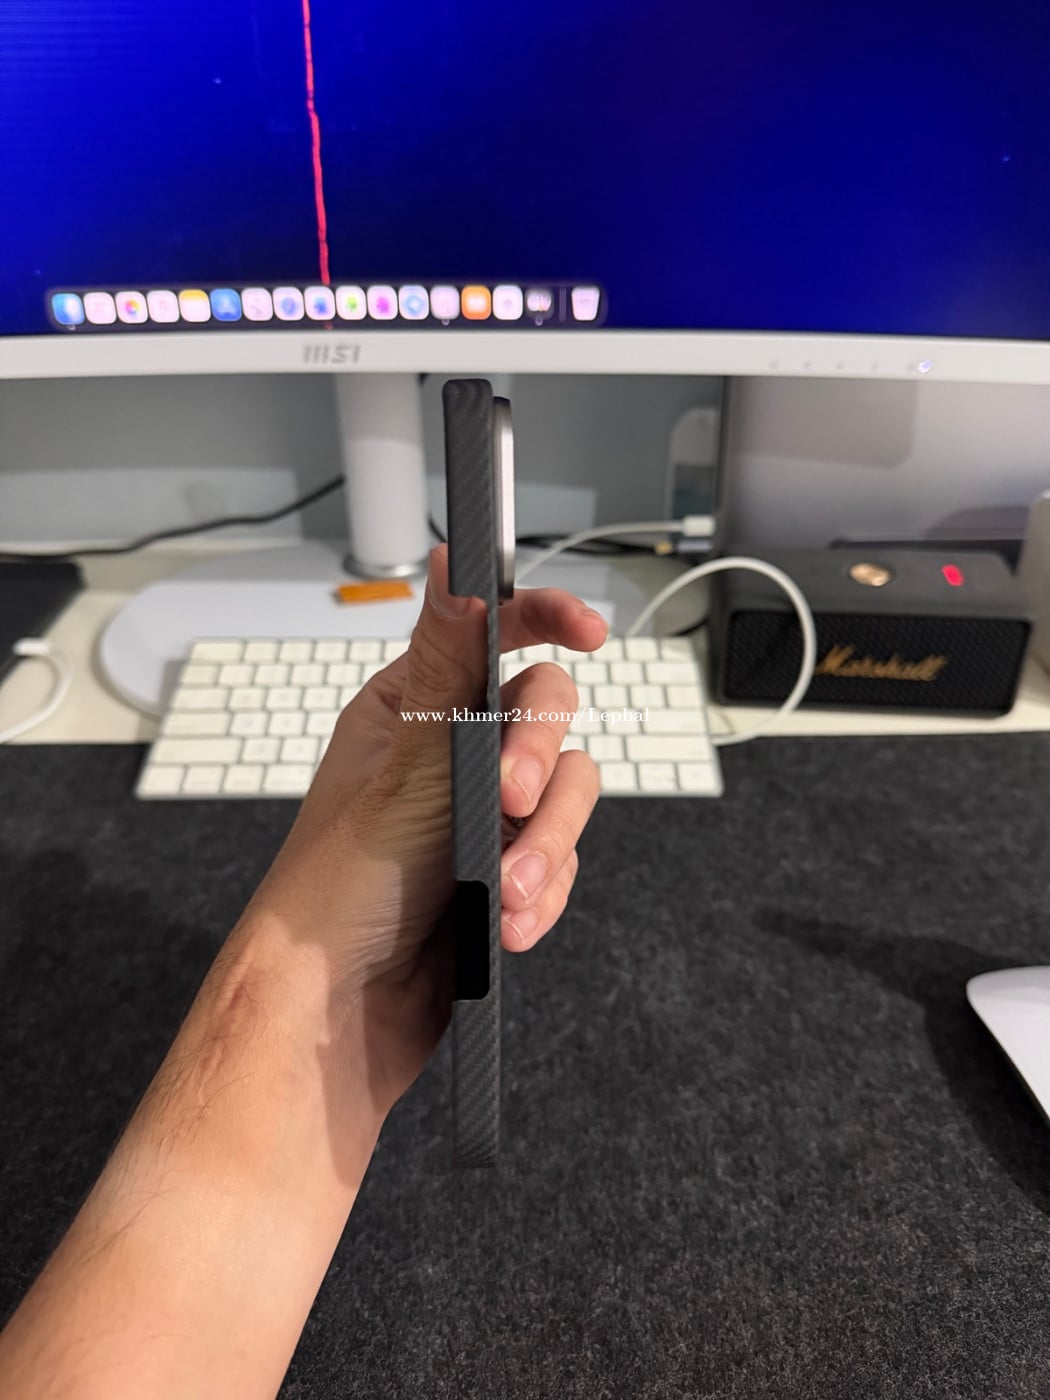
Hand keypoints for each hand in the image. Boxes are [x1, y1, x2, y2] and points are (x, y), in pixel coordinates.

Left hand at [241, 545, 605, 1121]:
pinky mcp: (508, 873)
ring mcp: (484, 816)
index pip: (492, 634)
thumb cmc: (340, 890)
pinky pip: (563, 860)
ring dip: (546, 843)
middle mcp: (453, 754)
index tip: (589, 629)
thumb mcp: (405, 769)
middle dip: (537, 758)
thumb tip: (453, 567)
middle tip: (507, 798)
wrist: (336, 1015)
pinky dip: (545, 891)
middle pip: (546, 715)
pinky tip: (509, 924)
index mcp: (415, 711)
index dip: (545, 619)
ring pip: (567, 793)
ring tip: (508, 891)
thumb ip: (447, 670)